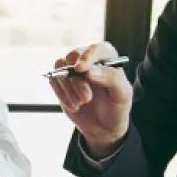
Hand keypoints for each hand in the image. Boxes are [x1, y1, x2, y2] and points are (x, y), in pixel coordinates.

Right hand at [49, 42, 132, 157]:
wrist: (104, 126)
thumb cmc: (116, 108)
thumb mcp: (122, 95)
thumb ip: (111, 79)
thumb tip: (89, 71)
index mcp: (107, 58)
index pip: (96, 49)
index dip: (87, 56)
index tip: (81, 68)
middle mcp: (89, 60)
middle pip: (74, 56)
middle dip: (77, 79)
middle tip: (86, 98)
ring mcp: (73, 70)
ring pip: (61, 67)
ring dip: (70, 89)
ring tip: (82, 103)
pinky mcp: (62, 82)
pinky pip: (54, 80)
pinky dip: (62, 95)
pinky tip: (74, 106)